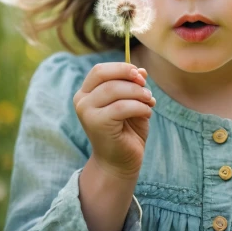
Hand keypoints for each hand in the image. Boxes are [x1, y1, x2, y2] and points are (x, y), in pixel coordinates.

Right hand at [73, 62, 155, 179]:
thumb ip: (134, 86)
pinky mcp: (96, 124)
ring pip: (115, 90)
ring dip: (138, 93)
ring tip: (149, 102)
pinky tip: (147, 113)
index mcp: (87, 92)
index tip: (140, 74)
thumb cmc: (126, 130)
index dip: (121, 68)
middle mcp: (82, 100)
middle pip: (106, 77)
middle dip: (131, 79)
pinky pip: (121, 106)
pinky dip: (139, 106)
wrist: (119, 162)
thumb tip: (142, 70)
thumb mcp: (132, 102)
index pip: (100, 70)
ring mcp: (86, 112)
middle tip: (147, 89)